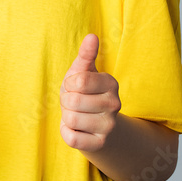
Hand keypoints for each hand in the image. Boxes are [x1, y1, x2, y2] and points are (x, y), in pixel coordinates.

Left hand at [59, 34, 120, 151]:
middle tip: (75, 103)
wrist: (96, 125)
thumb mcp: (83, 72)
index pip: (79, 81)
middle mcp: (115, 105)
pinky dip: (67, 132)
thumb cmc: (85, 93)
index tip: (75, 87)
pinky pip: (71, 137)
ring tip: (77, 115)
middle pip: (73, 102)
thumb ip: (86, 55)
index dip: (69, 84)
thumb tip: (92, 36)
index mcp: (111, 84)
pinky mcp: (99, 145)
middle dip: (66, 102)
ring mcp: (109, 126)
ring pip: (70, 120)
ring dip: (66, 117)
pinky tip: (77, 129)